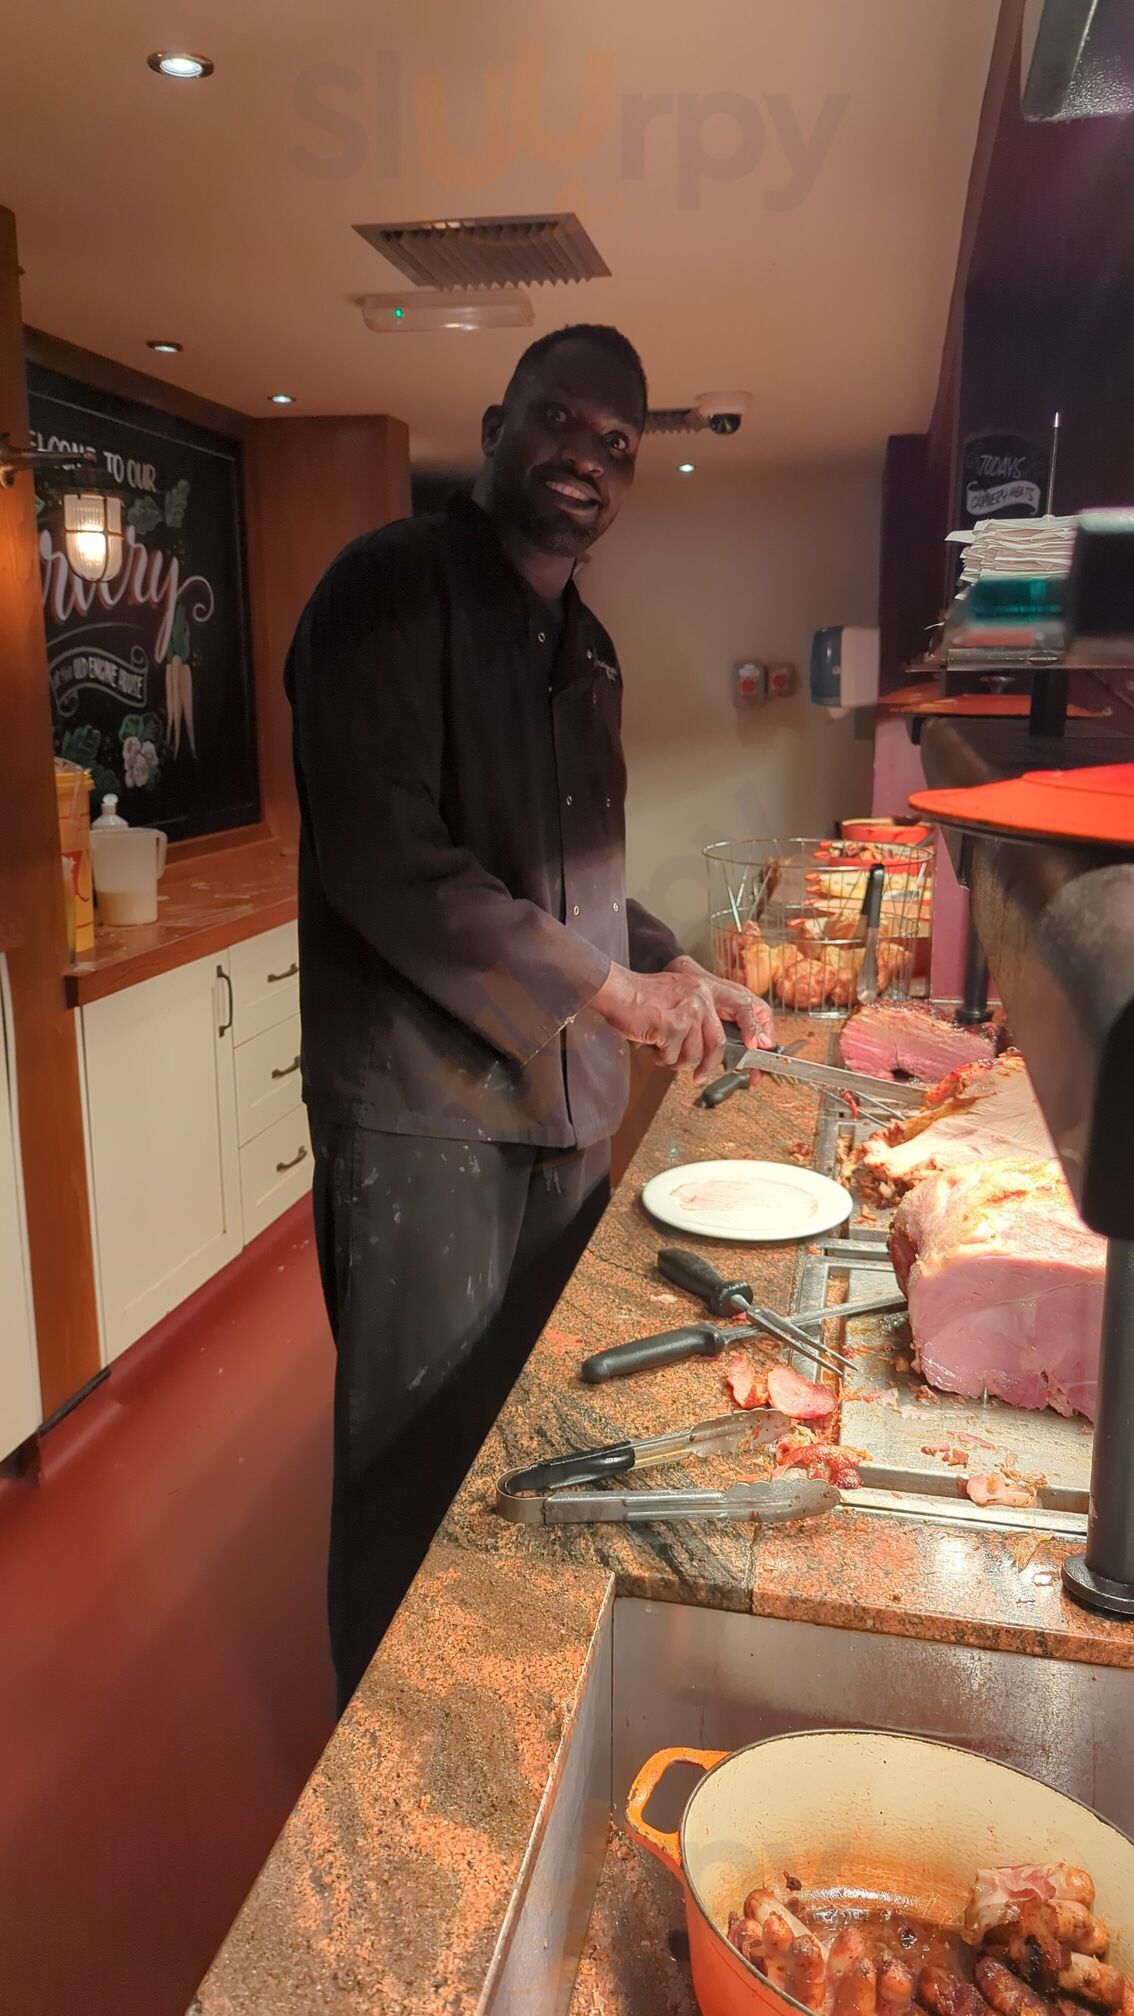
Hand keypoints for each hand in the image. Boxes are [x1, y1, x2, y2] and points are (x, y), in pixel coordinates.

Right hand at [588, 957, 773, 1085]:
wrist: (618, 991)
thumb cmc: (644, 997)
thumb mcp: (681, 995)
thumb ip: (701, 1013)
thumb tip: (715, 1044)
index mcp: (707, 988)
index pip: (744, 1008)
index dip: (755, 1031)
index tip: (758, 1050)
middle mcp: (702, 997)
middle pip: (718, 1043)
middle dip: (711, 1066)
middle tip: (701, 1076)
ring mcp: (689, 1011)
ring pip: (694, 1054)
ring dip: (678, 1061)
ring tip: (664, 1052)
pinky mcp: (673, 1025)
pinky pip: (674, 1056)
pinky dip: (663, 1058)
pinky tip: (653, 1046)